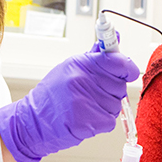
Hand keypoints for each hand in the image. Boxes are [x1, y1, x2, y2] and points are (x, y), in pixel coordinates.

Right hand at [0, 48, 138, 161]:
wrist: (32, 122)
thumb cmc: (51, 95)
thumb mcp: (69, 69)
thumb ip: (95, 56)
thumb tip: (116, 39)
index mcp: (80, 64)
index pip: (118, 62)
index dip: (127, 68)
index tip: (129, 71)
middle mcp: (82, 80)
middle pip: (120, 85)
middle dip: (112, 91)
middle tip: (93, 94)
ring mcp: (84, 102)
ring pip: (116, 104)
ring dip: (106, 108)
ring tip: (86, 107)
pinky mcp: (87, 122)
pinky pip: (110, 121)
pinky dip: (102, 122)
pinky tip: (86, 118)